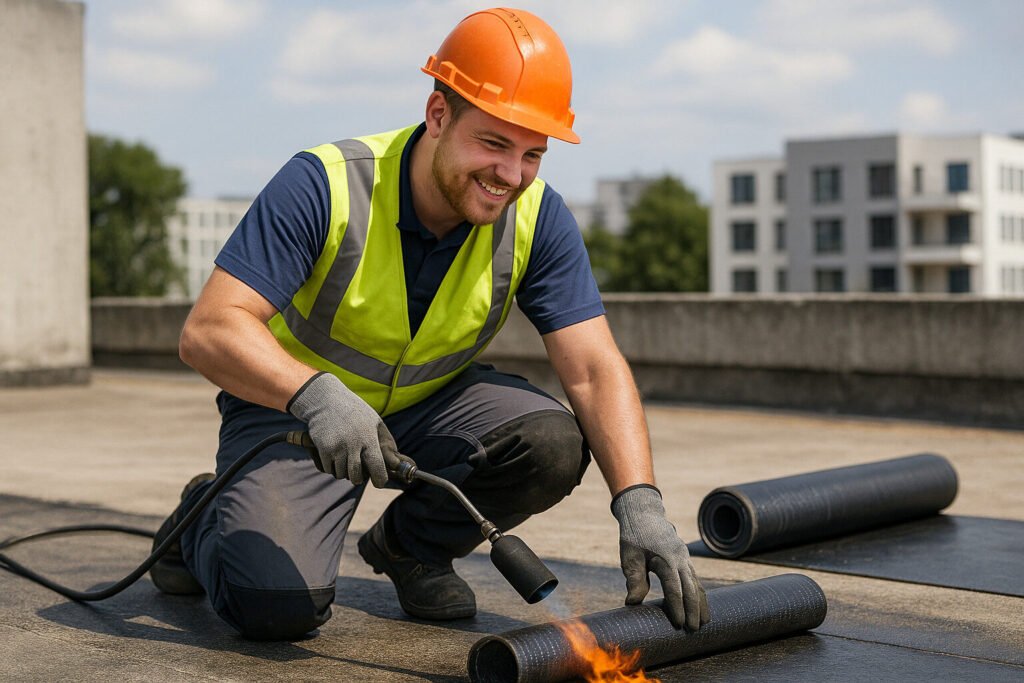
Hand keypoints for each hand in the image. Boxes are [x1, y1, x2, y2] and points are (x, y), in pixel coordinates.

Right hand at [287, 372, 402, 486]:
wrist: (326, 400)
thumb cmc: (355, 412)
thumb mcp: (375, 422)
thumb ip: (386, 442)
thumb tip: (396, 463)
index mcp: (369, 437)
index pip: (377, 466)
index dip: (379, 479)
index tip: (379, 482)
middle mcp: (353, 444)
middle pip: (356, 476)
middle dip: (358, 478)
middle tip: (358, 473)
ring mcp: (337, 447)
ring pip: (341, 474)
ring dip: (343, 471)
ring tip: (345, 459)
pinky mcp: (323, 449)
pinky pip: (328, 469)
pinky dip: (331, 467)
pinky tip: (334, 455)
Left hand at [611, 485, 710, 630]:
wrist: (643, 513)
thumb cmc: (634, 536)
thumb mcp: (630, 557)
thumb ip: (633, 580)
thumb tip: (632, 603)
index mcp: (666, 559)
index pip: (674, 589)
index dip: (677, 607)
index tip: (678, 624)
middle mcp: (680, 559)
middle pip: (691, 589)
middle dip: (694, 611)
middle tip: (693, 630)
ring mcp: (685, 558)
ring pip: (697, 584)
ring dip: (701, 603)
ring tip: (705, 623)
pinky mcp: (685, 558)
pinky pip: (695, 578)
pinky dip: (699, 593)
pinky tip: (701, 606)